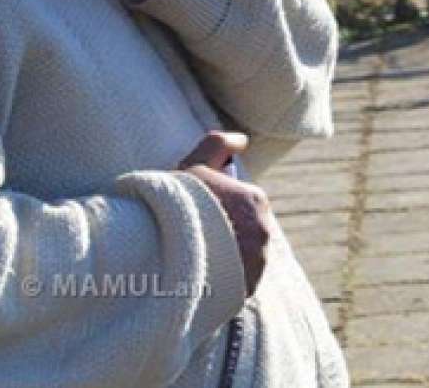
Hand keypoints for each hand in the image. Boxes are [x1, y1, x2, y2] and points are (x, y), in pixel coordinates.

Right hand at [179, 131, 273, 296]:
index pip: (242, 204)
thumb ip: (219, 143)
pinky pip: (237, 282)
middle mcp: (264, 232)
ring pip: (243, 258)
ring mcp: (257, 264)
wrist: (164, 249)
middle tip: (195, 234)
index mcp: (256, 201)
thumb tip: (242, 139)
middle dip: (225, 233)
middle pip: (245, 231)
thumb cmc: (179, 202)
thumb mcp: (195, 162)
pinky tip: (202, 277)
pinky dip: (223, 280)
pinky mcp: (246, 289)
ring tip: (197, 257)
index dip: (219, 207)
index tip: (197, 212)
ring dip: (226, 258)